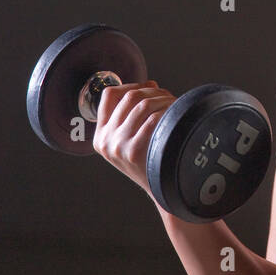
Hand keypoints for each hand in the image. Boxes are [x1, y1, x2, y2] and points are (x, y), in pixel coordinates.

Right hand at [92, 81, 175, 195]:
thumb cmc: (151, 160)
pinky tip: (175, 116)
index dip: (130, 85)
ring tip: (174, 105)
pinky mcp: (133, 151)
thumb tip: (149, 84)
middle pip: (129, 96)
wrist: (161, 190)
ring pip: (142, 105)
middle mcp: (105, 140)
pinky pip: (152, 119)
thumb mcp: (131, 139)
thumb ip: (132, 114)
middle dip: (152, 91)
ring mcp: (118, 146)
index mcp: (101, 136)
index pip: (109, 95)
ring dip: (163, 99)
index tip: (147, 87)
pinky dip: (166, 112)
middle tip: (167, 96)